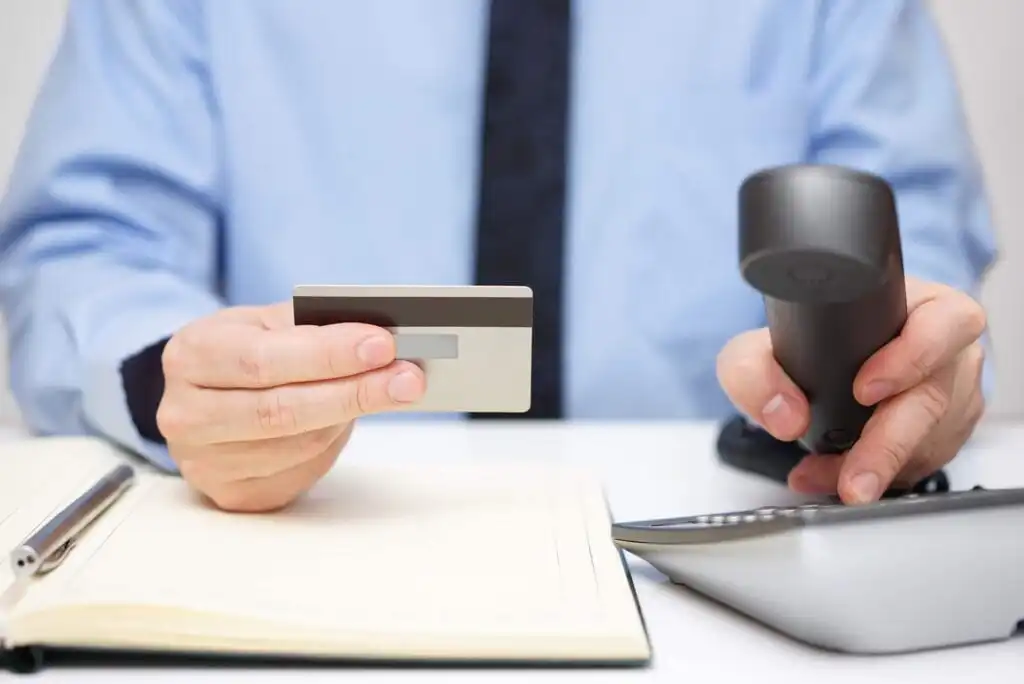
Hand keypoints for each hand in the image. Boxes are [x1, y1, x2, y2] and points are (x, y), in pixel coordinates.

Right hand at [156, 302, 425, 511]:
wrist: (204, 397)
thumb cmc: (245, 353)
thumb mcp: (264, 324)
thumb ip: (311, 327)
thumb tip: (379, 340)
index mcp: (193, 354)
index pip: (263, 360)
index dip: (327, 355)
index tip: (382, 346)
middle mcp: (186, 413)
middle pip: (281, 410)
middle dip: (354, 391)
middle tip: (409, 378)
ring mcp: (204, 462)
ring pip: (297, 444)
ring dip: (351, 416)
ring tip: (392, 391)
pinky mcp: (232, 494)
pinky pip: (298, 472)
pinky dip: (332, 444)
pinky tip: (348, 419)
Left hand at [717, 277, 986, 503]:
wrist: (820, 363)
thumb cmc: (807, 341)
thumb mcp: (761, 345)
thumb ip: (754, 372)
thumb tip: (785, 416)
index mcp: (923, 306)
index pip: (945, 323)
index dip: (912, 356)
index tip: (864, 390)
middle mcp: (949, 351)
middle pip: (932, 400)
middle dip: (888, 447)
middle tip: (854, 479)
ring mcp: (953, 396)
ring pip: (927, 441)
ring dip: (872, 467)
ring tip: (822, 473)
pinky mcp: (946, 435)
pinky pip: (921, 463)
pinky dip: (876, 475)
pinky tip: (836, 473)